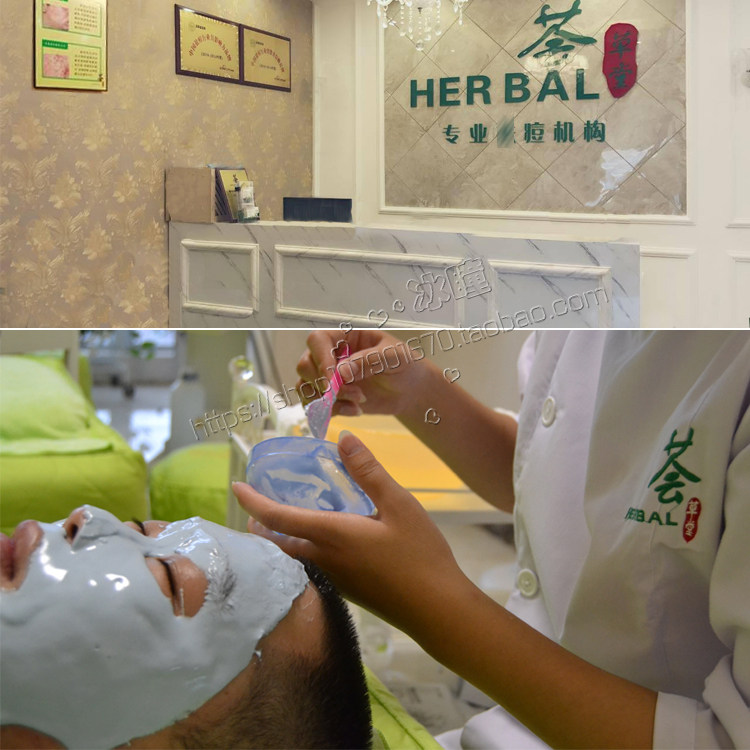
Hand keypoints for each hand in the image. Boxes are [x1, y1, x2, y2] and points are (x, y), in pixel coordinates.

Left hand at [232, 431, 468, 636]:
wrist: (437, 611)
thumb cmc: (419, 555)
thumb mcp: (399, 505)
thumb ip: (369, 472)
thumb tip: (344, 437)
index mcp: (331, 535)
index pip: (278, 518)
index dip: (253, 502)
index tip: (236, 486)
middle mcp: (324, 560)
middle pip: (279, 542)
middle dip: (262, 523)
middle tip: (257, 502)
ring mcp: (335, 580)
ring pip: (295, 556)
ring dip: (281, 537)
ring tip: (283, 517)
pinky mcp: (348, 591)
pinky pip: (313, 565)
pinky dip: (303, 548)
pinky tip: (323, 539)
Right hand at [296, 330, 433, 417]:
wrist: (410, 390)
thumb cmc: (404, 364)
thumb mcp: (394, 356)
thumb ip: (369, 360)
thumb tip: (341, 372)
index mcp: (344, 336)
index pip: (317, 340)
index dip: (320, 359)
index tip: (332, 380)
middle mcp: (330, 354)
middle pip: (305, 365)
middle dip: (326, 385)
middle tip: (356, 394)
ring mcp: (327, 377)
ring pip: (305, 387)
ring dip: (327, 401)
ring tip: (357, 404)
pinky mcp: (330, 397)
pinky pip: (315, 405)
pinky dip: (331, 412)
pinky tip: (355, 411)